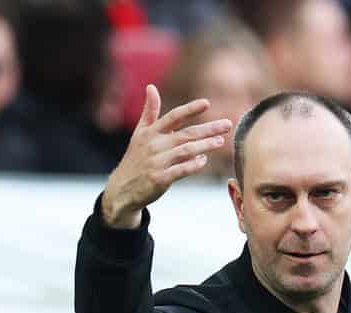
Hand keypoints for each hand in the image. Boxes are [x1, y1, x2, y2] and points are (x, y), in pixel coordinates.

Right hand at [100, 85, 232, 228]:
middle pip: (186, 134)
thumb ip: (149, 112)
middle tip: (227, 124)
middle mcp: (154, 145)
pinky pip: (181, 170)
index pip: (173, 117)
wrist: (122, 188)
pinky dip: (193, 164)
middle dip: (208, 128)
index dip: (190, 109)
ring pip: (186, 151)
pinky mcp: (160, 179)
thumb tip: (151, 87)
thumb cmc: (136, 159)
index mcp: (151, 132)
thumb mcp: (139, 133)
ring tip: (221, 141)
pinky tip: (204, 160)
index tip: (207, 103)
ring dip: (205, 145)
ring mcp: (157, 162)